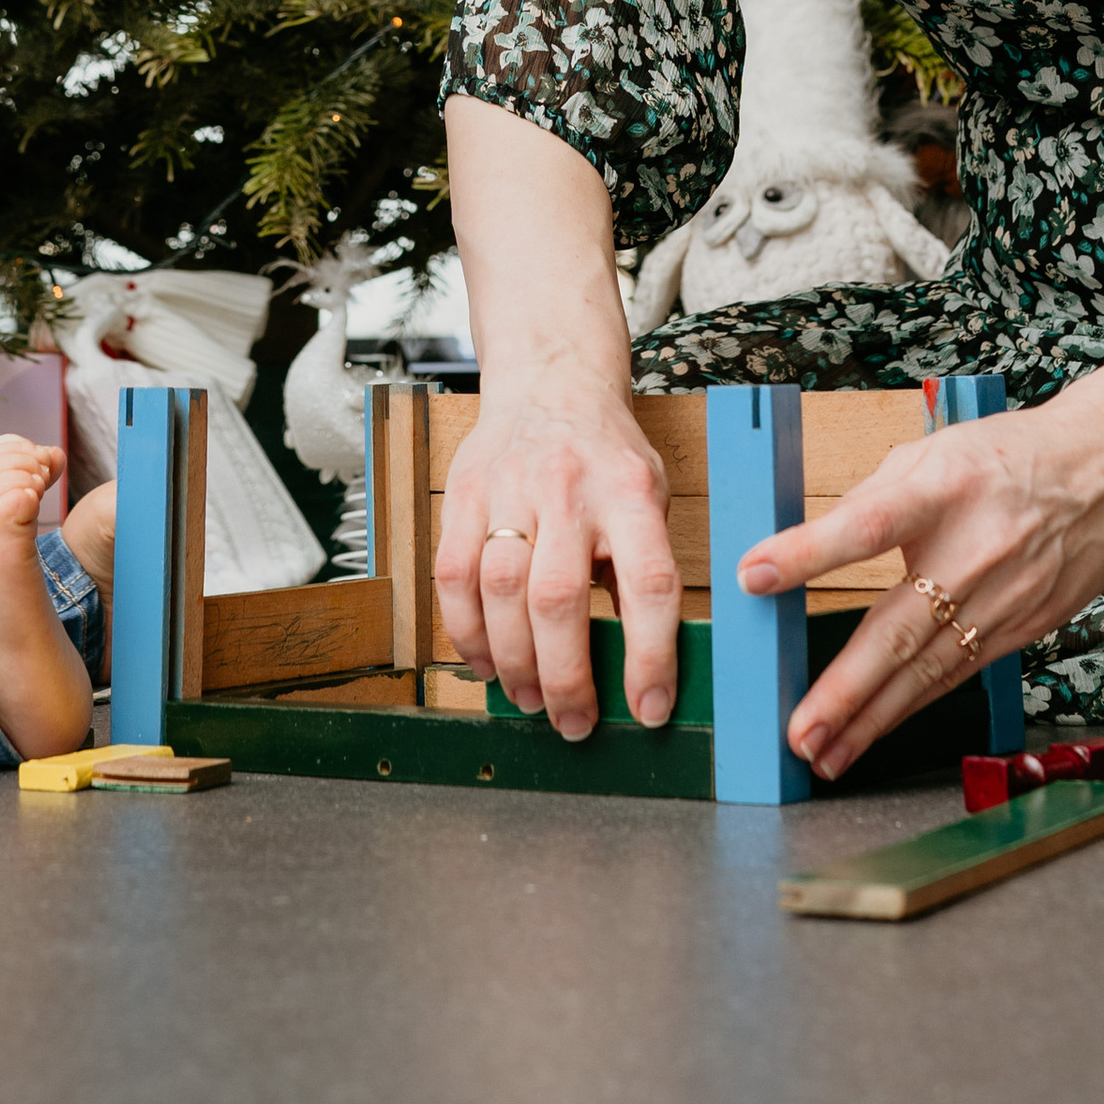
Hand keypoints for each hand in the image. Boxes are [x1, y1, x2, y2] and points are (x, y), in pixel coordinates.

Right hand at [434, 360, 683, 740]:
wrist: (550, 382)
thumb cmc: (605, 457)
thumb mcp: (648, 500)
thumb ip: (641, 571)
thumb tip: (642, 668)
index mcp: (630, 493)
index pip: (649, 583)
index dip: (651, 655)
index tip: (650, 709)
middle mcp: (569, 489)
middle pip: (559, 599)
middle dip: (565, 676)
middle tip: (573, 722)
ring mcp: (509, 489)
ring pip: (500, 592)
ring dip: (512, 662)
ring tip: (529, 698)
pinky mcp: (463, 494)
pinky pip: (452, 575)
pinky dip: (465, 631)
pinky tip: (485, 662)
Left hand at [737, 401, 1103, 780]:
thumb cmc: (1006, 459)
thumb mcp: (929, 455)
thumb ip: (870, 501)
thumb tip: (809, 546)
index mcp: (939, 491)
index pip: (866, 524)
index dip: (807, 551)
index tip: (753, 574)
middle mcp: (973, 552)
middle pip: (900, 629)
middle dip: (845, 691)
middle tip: (801, 733)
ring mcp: (1004, 599)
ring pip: (929, 671)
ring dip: (875, 719)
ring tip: (828, 753)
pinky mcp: (1024, 629)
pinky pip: (958, 674)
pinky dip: (915, 704)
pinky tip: (880, 728)